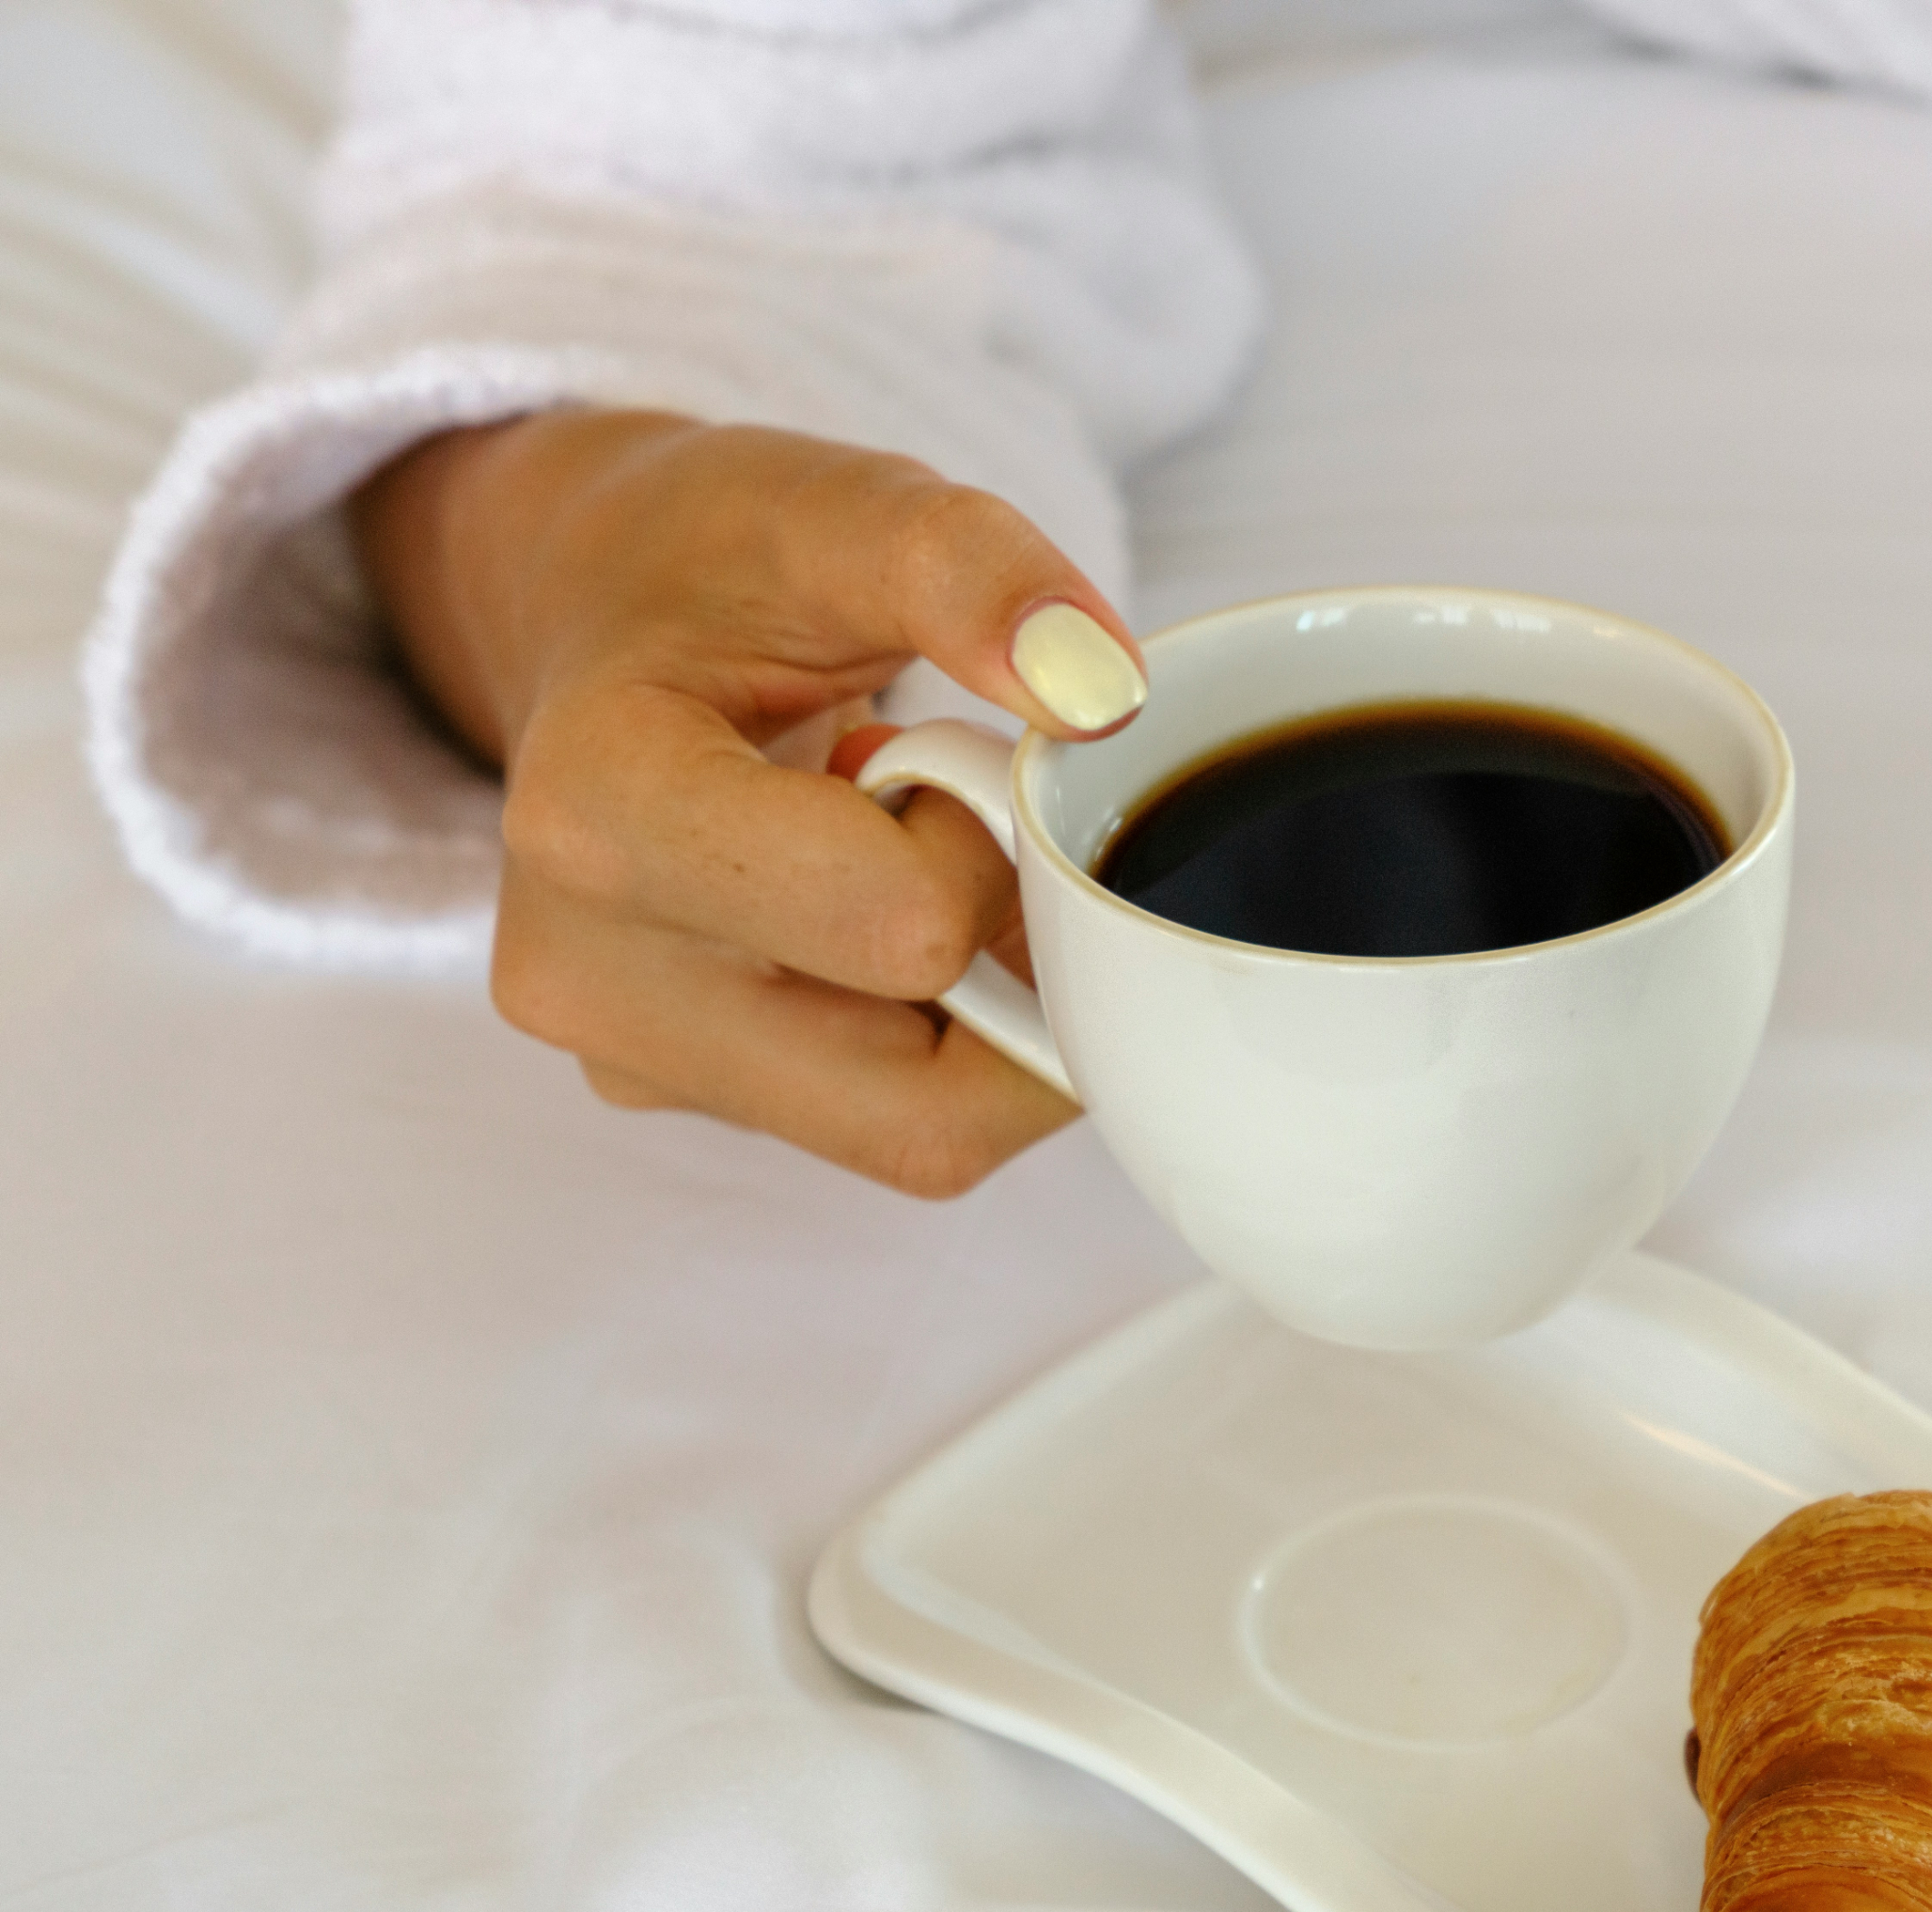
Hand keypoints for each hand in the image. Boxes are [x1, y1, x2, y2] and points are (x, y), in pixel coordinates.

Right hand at [352, 411, 1153, 1193]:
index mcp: (599, 812)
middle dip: (1016, 976)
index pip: (902, 928)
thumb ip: (971, 568)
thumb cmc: (715, 562)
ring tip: (924, 864)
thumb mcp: (838, 506)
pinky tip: (890, 919)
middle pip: (928, 1099)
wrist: (600, 610)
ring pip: (926, 1138)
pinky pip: (892, 1131)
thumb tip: (1099, 688)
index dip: (990, 851)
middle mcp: (587, 972)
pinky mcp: (678, 1096)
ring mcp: (629, 1057)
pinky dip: (949, 1042)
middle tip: (968, 832)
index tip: (945, 757)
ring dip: (994, 1017)